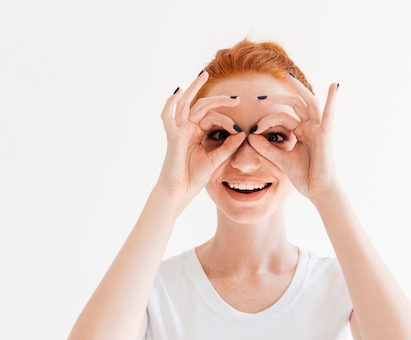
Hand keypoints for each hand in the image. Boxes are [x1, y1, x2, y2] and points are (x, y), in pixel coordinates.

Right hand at [157, 72, 245, 211]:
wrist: (179, 193)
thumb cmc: (194, 178)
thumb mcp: (216, 160)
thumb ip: (228, 147)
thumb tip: (242, 134)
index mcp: (197, 133)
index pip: (213, 117)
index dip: (227, 121)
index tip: (239, 131)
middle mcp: (187, 129)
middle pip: (201, 106)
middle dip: (218, 98)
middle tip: (236, 97)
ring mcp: (179, 131)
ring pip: (186, 104)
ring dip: (194, 88)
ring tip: (203, 75)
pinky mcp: (173, 137)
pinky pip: (168, 117)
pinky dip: (170, 104)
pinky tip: (177, 92)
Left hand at [247, 79, 339, 204]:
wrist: (318, 191)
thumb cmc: (304, 176)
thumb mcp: (280, 160)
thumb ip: (266, 148)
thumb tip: (250, 137)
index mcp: (301, 132)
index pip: (283, 118)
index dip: (267, 121)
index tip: (253, 129)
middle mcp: (310, 127)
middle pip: (295, 105)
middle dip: (280, 98)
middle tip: (262, 97)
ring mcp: (319, 130)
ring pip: (308, 104)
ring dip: (299, 90)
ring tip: (289, 78)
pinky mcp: (325, 136)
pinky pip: (328, 116)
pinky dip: (331, 100)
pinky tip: (333, 86)